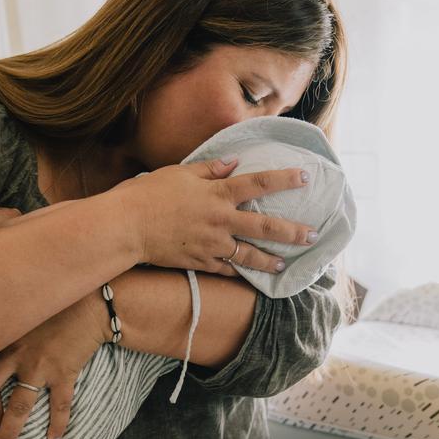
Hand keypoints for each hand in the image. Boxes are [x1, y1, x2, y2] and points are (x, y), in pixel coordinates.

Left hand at [0, 204, 110, 438]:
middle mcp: (17, 354)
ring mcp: (42, 368)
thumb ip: (8, 231)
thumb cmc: (67, 274)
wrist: (101, 297)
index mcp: (4, 329)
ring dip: (8, 429)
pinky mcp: (66, 374)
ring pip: (20, 406)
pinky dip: (56, 424)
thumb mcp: (34, 248)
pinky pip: (60, 405)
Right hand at [109, 157, 316, 275]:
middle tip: (312, 236)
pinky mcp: (200, 263)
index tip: (306, 178)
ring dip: (270, 260)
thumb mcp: (179, 173)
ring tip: (284, 265)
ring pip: (249, 256)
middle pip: (265, 227)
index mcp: (217, 194)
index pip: (259, 184)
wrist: (125, 227)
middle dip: (292, 232)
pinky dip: (238, 272)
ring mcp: (212, 245)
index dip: (285, 180)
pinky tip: (248, 275)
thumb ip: (209, 169)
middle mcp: (221, 221)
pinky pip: (225, 269)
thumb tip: (233, 163)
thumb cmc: (147, 194)